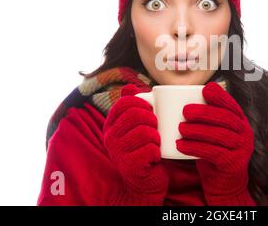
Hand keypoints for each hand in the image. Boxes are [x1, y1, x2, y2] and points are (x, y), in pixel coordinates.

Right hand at [103, 84, 168, 204]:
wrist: (146, 180)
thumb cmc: (143, 147)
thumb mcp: (137, 125)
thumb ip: (133, 106)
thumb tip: (129, 86)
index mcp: (111, 124)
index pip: (125, 102)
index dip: (142, 103)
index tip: (151, 110)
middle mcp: (110, 137)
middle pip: (135, 115)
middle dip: (152, 119)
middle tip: (155, 128)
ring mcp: (118, 153)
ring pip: (145, 132)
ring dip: (156, 137)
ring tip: (155, 143)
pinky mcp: (129, 166)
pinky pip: (150, 150)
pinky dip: (157, 152)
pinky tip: (154, 157)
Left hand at [176, 82, 254, 204]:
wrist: (224, 184)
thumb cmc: (213, 152)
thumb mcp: (212, 133)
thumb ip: (205, 118)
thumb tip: (178, 99)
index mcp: (240, 121)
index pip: (231, 105)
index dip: (220, 96)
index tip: (205, 89)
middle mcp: (245, 133)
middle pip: (226, 118)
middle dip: (205, 112)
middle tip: (185, 111)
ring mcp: (242, 149)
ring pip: (220, 135)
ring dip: (198, 130)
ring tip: (180, 128)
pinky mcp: (234, 164)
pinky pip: (214, 152)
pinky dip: (195, 147)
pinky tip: (181, 145)